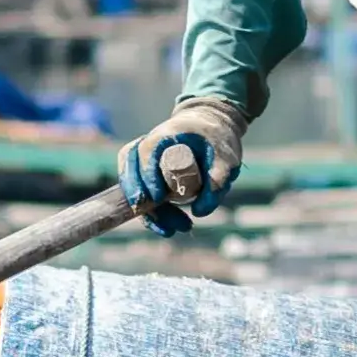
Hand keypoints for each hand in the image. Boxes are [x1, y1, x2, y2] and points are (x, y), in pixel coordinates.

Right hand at [125, 96, 242, 228]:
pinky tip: (168, 228)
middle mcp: (148, 145)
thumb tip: (199, 212)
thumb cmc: (218, 138)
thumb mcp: (226, 157)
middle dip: (142, 200)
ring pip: (133, 185)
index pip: (145, 151)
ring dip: (149, 212)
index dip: (147, 175)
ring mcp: (144, 160)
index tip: (157, 198)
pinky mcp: (147, 174)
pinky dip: (152, 214)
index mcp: (165, 135)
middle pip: (130, 170)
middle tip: (163, 222)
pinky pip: (142, 194)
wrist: (212, 127)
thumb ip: (218, 180)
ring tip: (173, 230)